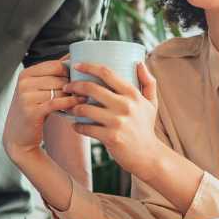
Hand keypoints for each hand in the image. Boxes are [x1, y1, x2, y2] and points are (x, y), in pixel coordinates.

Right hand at [3, 56, 79, 159]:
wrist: (18, 135)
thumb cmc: (32, 109)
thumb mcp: (37, 88)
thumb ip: (51, 74)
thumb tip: (72, 55)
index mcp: (26, 74)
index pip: (55, 65)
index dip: (70, 71)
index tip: (80, 78)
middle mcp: (24, 83)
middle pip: (58, 78)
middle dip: (73, 85)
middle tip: (85, 90)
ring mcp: (26, 96)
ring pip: (59, 90)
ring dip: (73, 95)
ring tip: (84, 97)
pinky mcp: (32, 111)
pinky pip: (57, 103)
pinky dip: (70, 103)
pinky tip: (79, 104)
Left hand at [67, 61, 161, 177]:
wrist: (148, 156)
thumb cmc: (146, 127)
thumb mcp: (151, 103)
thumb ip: (148, 82)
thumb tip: (139, 62)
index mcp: (133, 94)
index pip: (107, 73)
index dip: (89, 66)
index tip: (77, 65)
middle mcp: (125, 106)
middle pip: (92, 88)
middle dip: (75, 86)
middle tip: (66, 87)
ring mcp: (117, 122)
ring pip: (85, 109)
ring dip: (73, 108)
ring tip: (70, 108)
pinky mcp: (110, 137)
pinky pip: (86, 128)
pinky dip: (77, 126)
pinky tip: (76, 125)